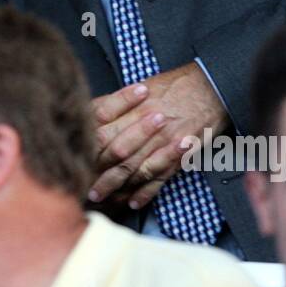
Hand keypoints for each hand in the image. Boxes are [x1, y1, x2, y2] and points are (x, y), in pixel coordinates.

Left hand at [89, 62, 228, 207]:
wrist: (212, 85)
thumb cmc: (177, 84)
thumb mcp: (144, 86)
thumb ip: (119, 103)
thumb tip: (93, 115)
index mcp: (134, 106)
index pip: (102, 129)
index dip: (86, 147)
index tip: (73, 159)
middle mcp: (147, 124)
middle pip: (114, 153)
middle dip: (96, 172)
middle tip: (80, 185)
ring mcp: (164, 141)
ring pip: (134, 169)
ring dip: (115, 186)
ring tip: (100, 198)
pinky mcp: (180, 153)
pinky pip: (159, 177)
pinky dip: (145, 192)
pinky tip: (132, 202)